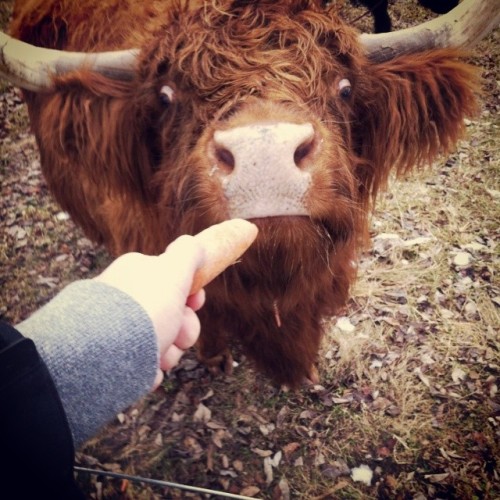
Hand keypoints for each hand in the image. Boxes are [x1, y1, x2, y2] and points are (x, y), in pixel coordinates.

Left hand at [94, 235, 205, 388]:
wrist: (102, 355)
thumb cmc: (144, 310)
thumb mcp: (172, 272)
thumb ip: (187, 253)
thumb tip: (193, 243)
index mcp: (137, 275)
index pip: (172, 282)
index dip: (191, 295)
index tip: (195, 303)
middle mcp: (126, 300)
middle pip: (172, 316)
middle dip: (184, 330)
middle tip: (180, 336)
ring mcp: (119, 331)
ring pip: (161, 343)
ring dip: (169, 353)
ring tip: (159, 357)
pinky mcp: (113, 360)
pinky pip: (143, 365)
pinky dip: (148, 370)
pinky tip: (143, 370)